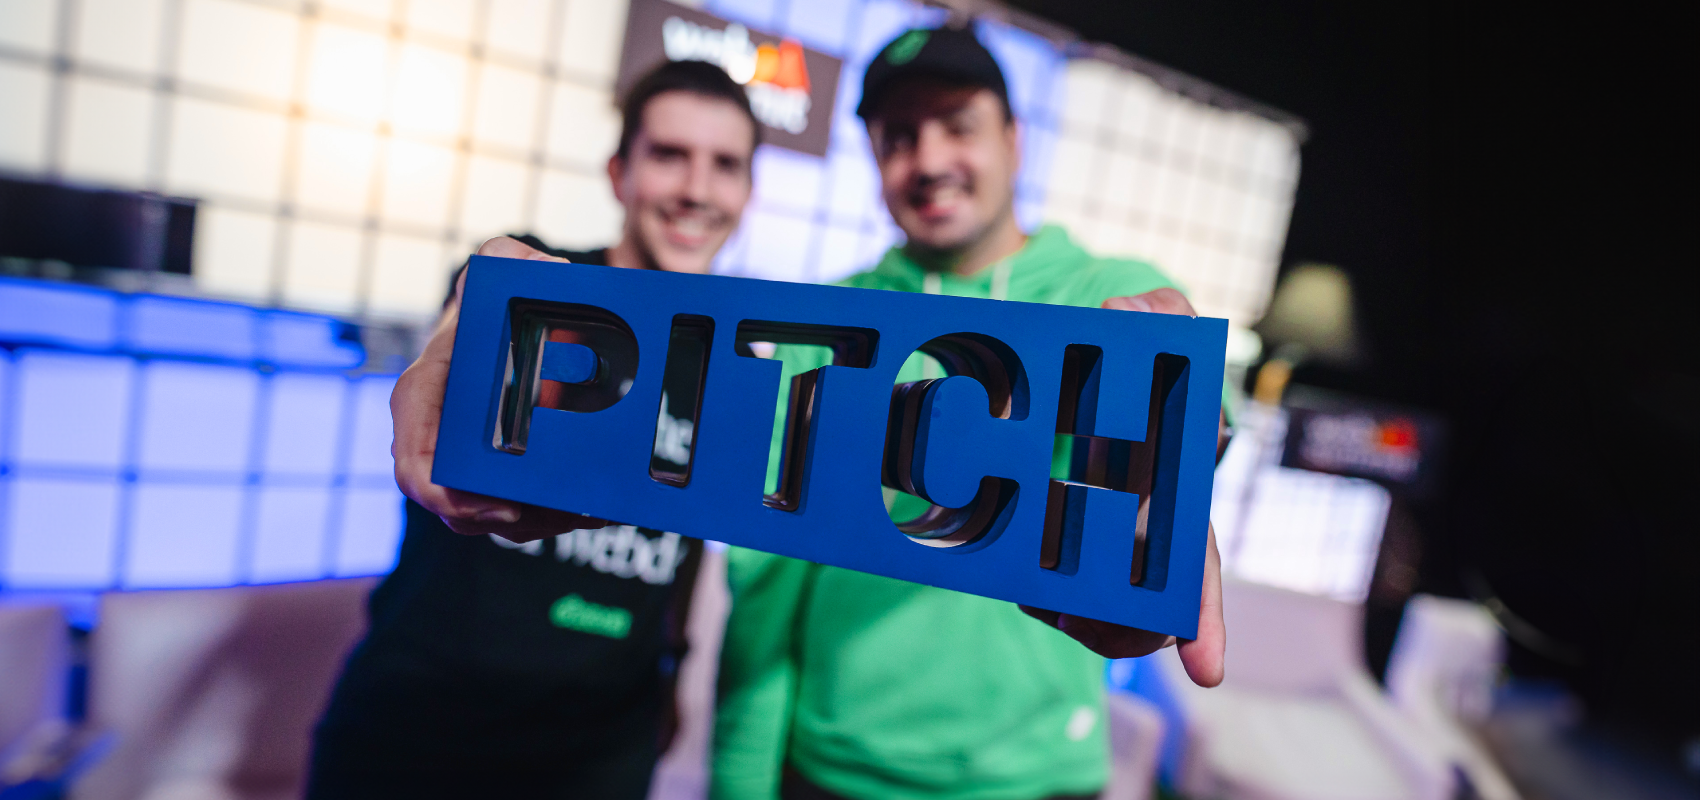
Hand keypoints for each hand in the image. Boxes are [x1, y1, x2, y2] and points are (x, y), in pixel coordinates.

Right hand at [390, 236, 608, 541]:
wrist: (517, 317)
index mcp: (425, 397)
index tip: (504, 505)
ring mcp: (467, 462)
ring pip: (495, 520)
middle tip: (567, 514)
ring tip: (593, 512)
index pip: (416, 468)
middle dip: (515, 521)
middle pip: (460, 511)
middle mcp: (438, 438)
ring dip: (545, 524)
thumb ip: (512, 259)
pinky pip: (523, 514)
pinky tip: (601, 508)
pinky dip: (560, 517)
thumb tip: (543, 270)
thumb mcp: (505, 264)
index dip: (451, 498)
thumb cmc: (503, 293)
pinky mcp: (501, 474)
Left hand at [1016, 286, 1227, 687]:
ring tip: (1040, 596)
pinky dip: (1040, 593)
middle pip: (1145, 612)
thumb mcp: (1152, 319)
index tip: (1208, 671)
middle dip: (1115, 632)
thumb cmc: (1139, 352)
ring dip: (1072, 618)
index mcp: (1174, 487)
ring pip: (1099, 615)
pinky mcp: (1060, 542)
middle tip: (1070, 618)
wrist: (1093, 362)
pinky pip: (1054, 591)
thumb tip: (1120, 314)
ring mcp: (1108, 543)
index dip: (1202, 615)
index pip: (1195, 560)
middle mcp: (1149, 527)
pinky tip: (1028, 580)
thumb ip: (1152, 311)